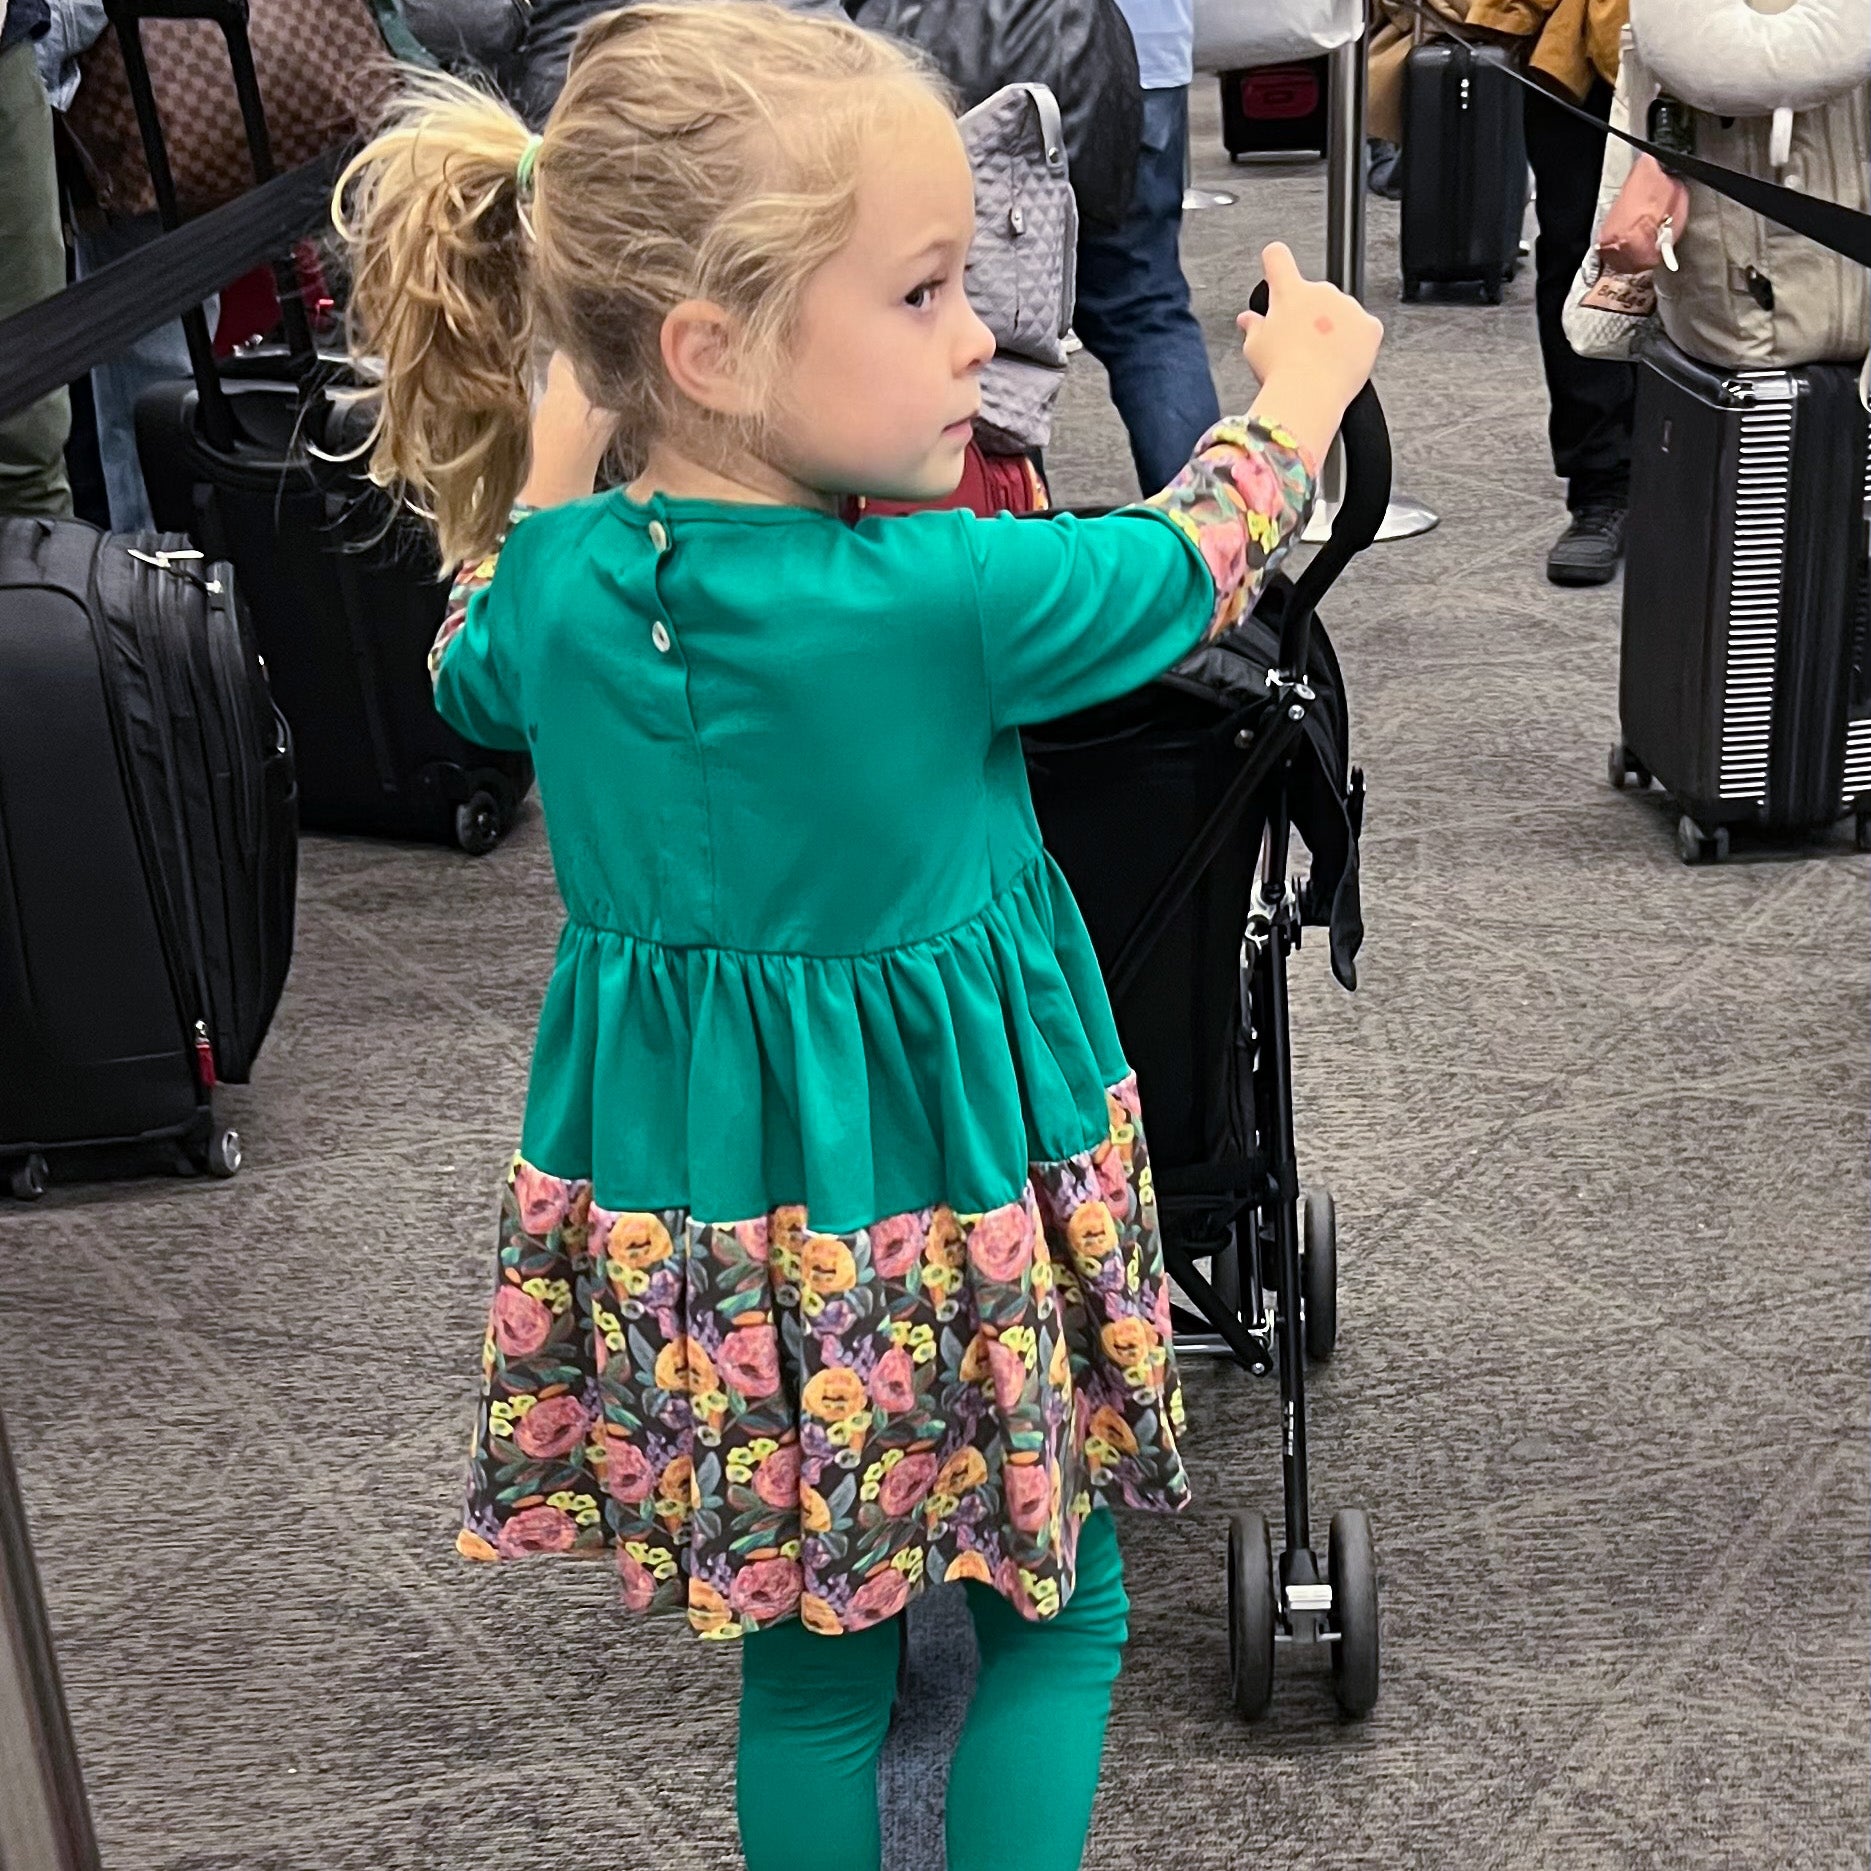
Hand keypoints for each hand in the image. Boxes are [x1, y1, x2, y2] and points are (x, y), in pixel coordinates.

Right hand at [1237, 243, 1383, 466]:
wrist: (1307, 394)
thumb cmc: (1280, 372)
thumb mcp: (1254, 348)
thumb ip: (1253, 326)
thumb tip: (1247, 320)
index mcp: (1289, 292)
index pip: (1278, 258)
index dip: (1275, 261)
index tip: (1275, 263)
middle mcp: (1321, 292)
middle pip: (1313, 294)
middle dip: (1308, 315)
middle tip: (1300, 345)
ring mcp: (1348, 307)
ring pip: (1340, 313)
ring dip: (1333, 329)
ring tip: (1320, 359)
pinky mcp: (1370, 326)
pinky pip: (1364, 330)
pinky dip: (1356, 342)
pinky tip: (1341, 360)